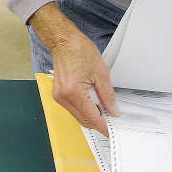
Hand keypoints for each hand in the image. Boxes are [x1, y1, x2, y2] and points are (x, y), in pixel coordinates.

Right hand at [30, 2, 119, 135]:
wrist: (63, 41)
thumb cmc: (78, 50)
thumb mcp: (101, 72)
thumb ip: (108, 95)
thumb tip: (113, 111)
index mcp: (73, 91)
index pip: (92, 118)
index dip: (104, 127)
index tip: (113, 131)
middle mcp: (63, 96)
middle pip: (84, 121)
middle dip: (99, 121)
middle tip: (112, 116)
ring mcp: (58, 96)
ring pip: (78, 116)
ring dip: (91, 115)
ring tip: (102, 104)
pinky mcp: (58, 94)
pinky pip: (73, 109)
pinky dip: (84, 108)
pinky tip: (92, 100)